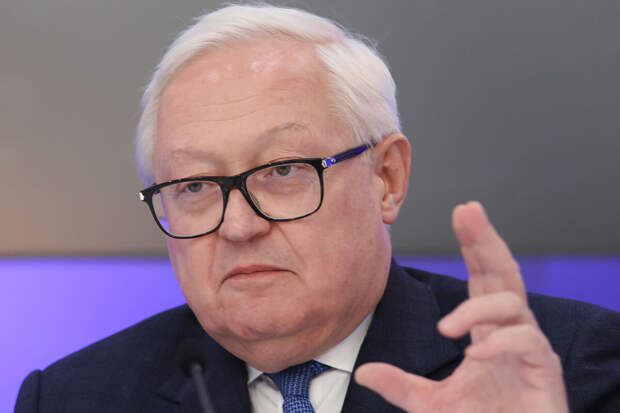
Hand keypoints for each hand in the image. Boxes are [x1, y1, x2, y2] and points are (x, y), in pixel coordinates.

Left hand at [355, 201, 568, 412]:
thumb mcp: (432, 405)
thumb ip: (401, 386)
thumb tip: (363, 373)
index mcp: (487, 330)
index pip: (482, 277)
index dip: (473, 244)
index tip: (461, 214)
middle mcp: (510, 331)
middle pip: (503, 274)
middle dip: (486, 240)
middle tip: (469, 210)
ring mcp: (529, 349)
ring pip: (514, 304)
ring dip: (477, 308)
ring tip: (446, 328)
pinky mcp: (545, 371)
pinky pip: (528, 342)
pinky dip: (501, 343)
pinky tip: (474, 352)